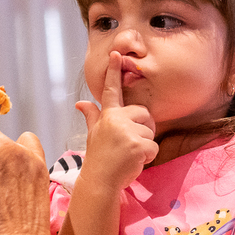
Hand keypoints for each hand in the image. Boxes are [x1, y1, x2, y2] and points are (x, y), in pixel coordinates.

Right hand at [75, 51, 157, 192]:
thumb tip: (81, 103)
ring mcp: (127, 132)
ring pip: (151, 133)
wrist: (100, 181)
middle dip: (144, 129)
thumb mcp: (94, 134)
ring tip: (129, 155)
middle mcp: (116, 120)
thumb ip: (92, 117)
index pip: (112, 90)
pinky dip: (148, 157)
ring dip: (145, 146)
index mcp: (107, 115)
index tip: (117, 53)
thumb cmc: (100, 158)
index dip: (114, 71)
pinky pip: (154, 147)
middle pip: (145, 114)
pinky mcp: (138, 145)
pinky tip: (134, 162)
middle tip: (130, 145)